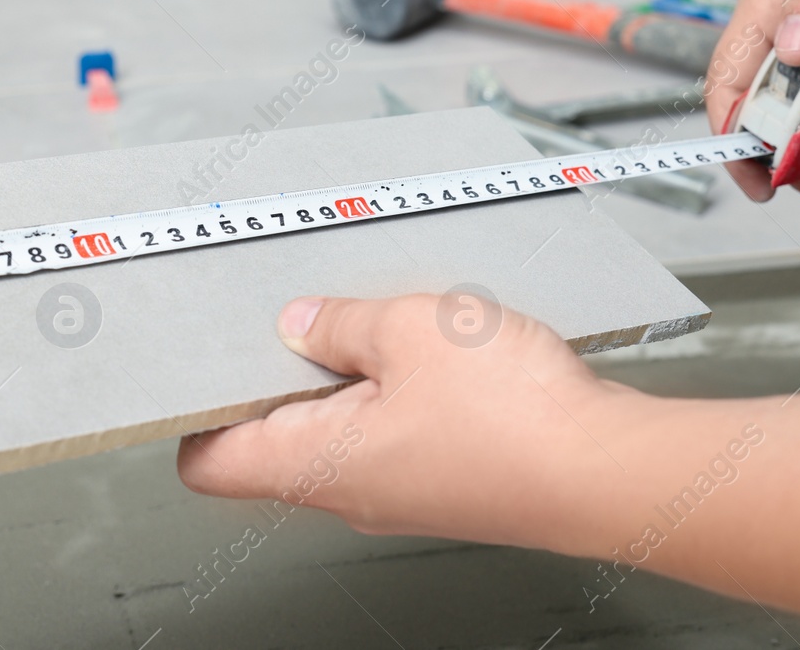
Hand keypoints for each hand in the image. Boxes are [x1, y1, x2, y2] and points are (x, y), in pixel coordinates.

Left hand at [177, 293, 641, 554]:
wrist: (608, 467)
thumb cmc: (513, 418)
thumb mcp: (407, 330)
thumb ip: (338, 323)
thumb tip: (299, 323)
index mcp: (315, 464)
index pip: (209, 462)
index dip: (192, 410)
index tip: (197, 358)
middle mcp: (348, 491)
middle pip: (274, 436)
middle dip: (275, 370)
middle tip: (289, 310)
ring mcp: (399, 488)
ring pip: (339, 426)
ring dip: (344, 370)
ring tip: (371, 314)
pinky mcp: (446, 474)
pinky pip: (394, 426)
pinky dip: (394, 383)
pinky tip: (426, 341)